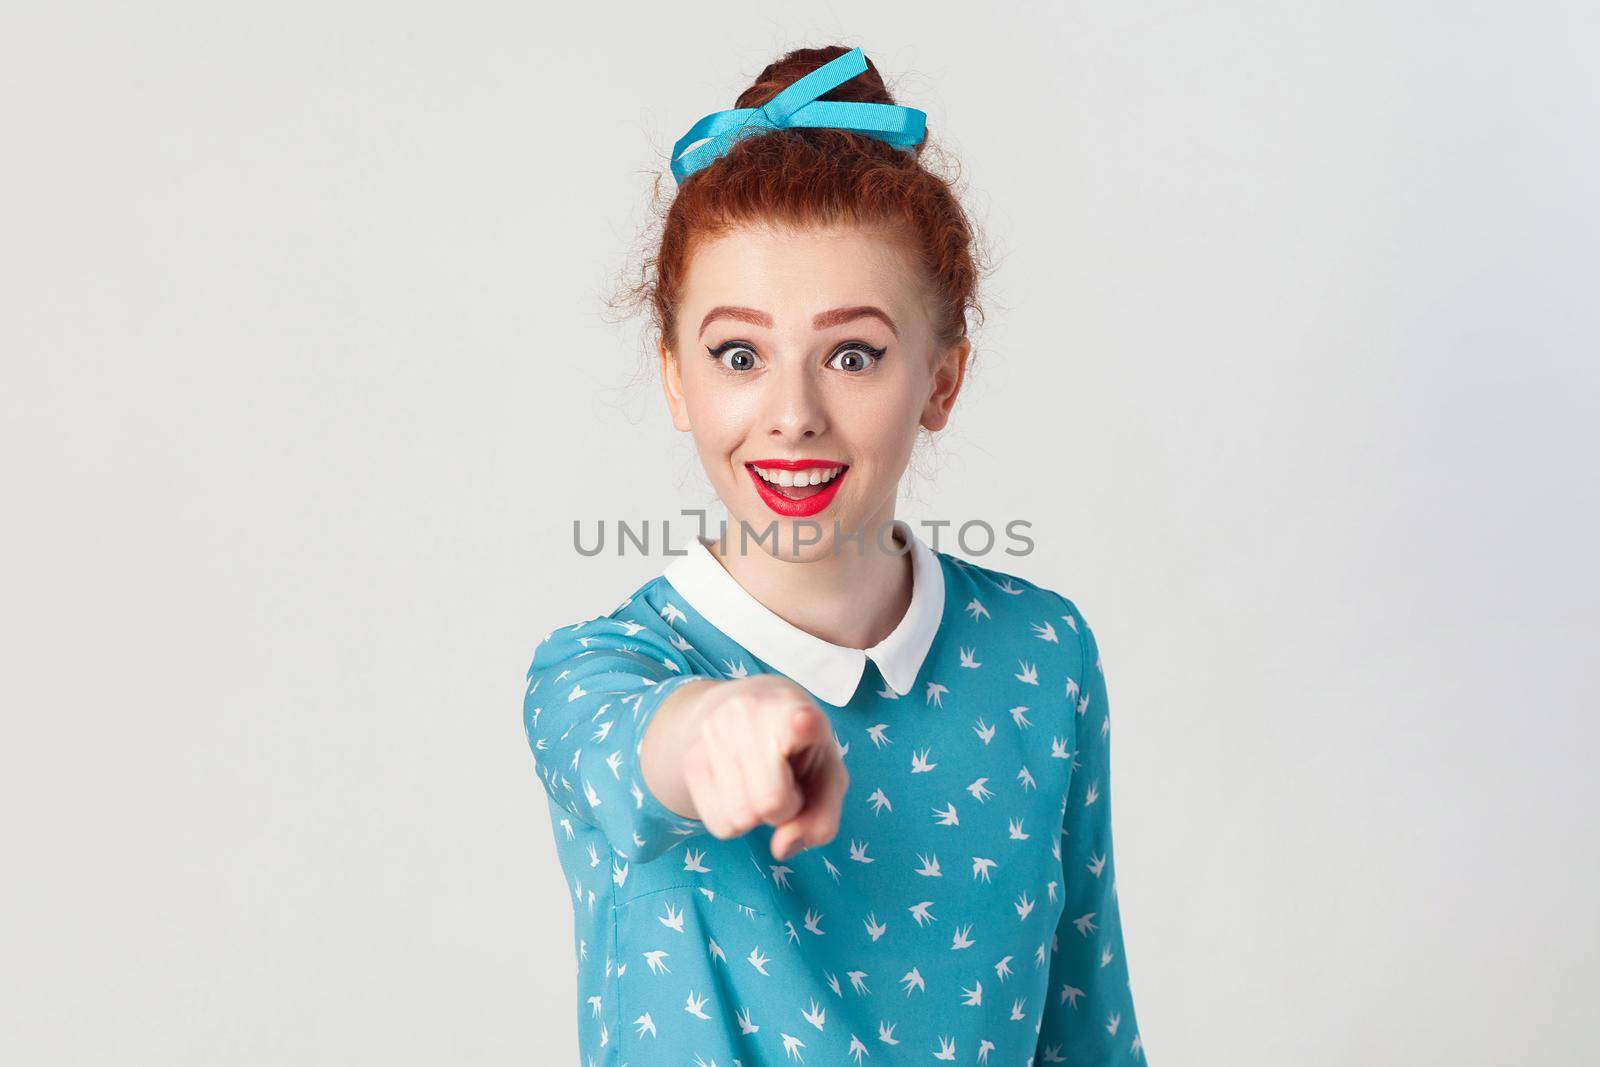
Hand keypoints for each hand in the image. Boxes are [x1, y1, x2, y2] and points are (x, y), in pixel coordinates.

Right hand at [681, 675, 848, 860]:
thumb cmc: (801, 750)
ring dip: (757, 815)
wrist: (753, 707)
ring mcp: (715, 732)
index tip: (804, 721)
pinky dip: (735, 821)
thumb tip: (780, 849)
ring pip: (739, 818)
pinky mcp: (692, 756)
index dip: (803, 725)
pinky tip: (741, 788)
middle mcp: (752, 713)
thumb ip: (821, 821)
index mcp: (797, 711)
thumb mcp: (827, 779)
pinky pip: (717, 824)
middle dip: (783, 809)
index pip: (800, 722)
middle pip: (769, 803)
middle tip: (785, 783)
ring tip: (763, 781)